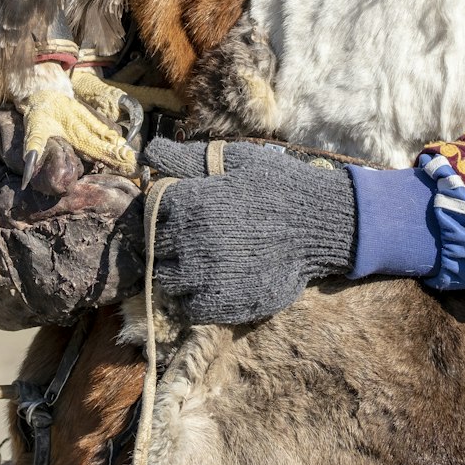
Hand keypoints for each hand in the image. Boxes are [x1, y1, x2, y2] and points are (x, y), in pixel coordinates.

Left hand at [142, 138, 356, 323]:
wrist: (319, 224)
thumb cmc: (277, 186)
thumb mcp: (235, 159)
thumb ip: (186, 158)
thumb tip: (146, 155)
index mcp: (190, 201)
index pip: (152, 208)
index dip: (166, 208)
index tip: (185, 209)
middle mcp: (190, 239)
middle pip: (155, 244)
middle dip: (169, 238)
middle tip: (196, 235)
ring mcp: (203, 274)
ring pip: (166, 278)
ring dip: (177, 270)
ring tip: (202, 261)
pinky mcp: (219, 303)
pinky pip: (186, 308)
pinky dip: (191, 299)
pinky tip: (210, 284)